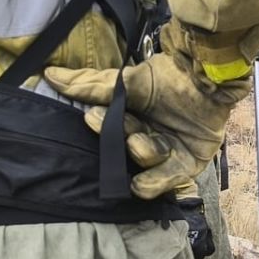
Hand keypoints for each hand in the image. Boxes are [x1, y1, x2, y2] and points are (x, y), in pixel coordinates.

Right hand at [43, 28, 248, 199]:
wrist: (208, 77)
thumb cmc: (169, 76)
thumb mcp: (128, 80)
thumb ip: (90, 84)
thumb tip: (49, 75)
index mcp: (129, 123)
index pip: (107, 134)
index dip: (100, 127)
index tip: (93, 116)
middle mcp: (147, 140)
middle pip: (123, 153)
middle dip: (121, 139)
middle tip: (126, 125)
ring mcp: (168, 155)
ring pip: (142, 169)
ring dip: (140, 154)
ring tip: (143, 139)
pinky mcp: (189, 165)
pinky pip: (166, 183)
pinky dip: (155, 182)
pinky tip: (143, 181)